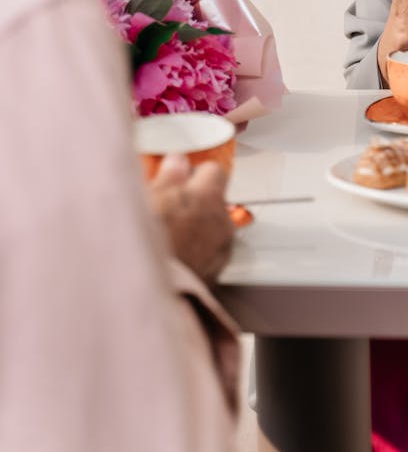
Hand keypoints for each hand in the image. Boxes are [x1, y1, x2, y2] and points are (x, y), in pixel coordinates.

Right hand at [148, 154, 234, 283]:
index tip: (181, 180)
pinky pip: (211, 253)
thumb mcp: (147, 200)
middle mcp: (220, 222)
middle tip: (169, 209)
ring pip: (213, 228)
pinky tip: (175, 256)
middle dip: (196, 203)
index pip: (214, 170)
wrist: (141, 292)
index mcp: (206, 197)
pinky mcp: (216, 274)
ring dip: (198, 228)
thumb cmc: (140, 247)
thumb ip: (169, 176)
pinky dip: (199, 252)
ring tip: (169, 237)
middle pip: (215, 200)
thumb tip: (178, 162)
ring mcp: (220, 250)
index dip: (196, 174)